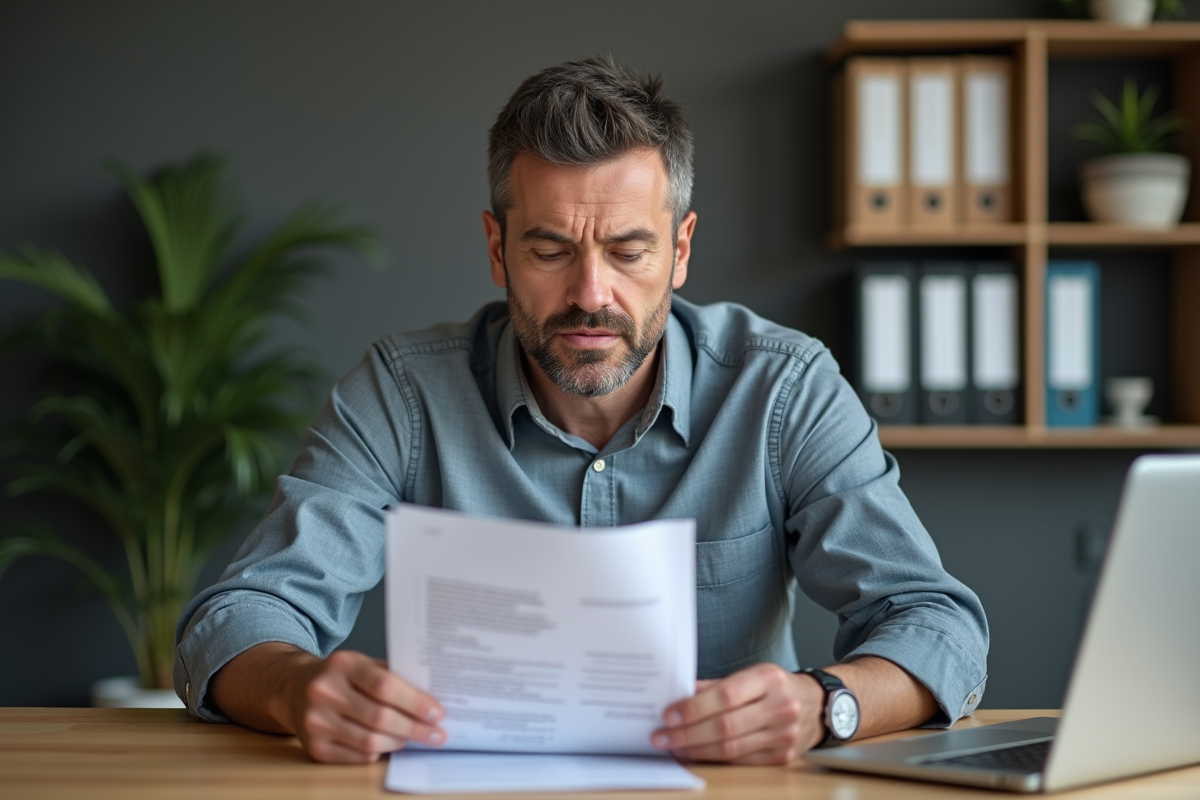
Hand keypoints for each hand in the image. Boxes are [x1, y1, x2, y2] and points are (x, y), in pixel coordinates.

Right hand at [283, 650, 445, 763]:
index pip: (385, 685)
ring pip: (369, 741)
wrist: (294, 688)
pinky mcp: (314, 747)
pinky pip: (356, 756)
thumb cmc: (339, 676)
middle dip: (414, 728)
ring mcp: (316, 721)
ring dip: (399, 742)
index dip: (415, 702)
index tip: (436, 713)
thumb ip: (390, 676)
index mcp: (343, 664)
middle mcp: (325, 691)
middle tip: (436, 734)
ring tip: (414, 739)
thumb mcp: (361, 663)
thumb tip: (429, 698)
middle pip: (379, 717)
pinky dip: (377, 753)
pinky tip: (388, 746)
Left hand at [651, 663, 824, 764]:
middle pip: (726, 726)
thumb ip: (716, 686)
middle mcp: (780, 706)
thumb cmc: (776, 686)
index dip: (694, 708)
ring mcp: (784, 734)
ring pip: (732, 748)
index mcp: (769, 678)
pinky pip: (742, 761)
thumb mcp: (752, 674)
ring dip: (696, 750)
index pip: (725, 696)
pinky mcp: (783, 756)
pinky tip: (696, 755)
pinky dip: (715, 759)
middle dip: (687, 734)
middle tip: (662, 737)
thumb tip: (679, 695)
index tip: (669, 715)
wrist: (818, 705)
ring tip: (673, 747)